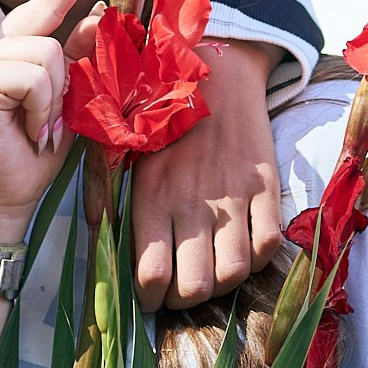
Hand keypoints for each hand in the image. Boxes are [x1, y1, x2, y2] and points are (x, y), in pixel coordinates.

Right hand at [0, 0, 113, 242]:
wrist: (5, 195)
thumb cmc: (33, 148)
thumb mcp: (65, 97)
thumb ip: (77, 57)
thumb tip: (97, 13)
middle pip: (43, 2)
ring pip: (50, 50)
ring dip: (57, 93)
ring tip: (41, 123)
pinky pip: (36, 74)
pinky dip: (44, 106)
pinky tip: (30, 128)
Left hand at [129, 40, 283, 308]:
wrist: (215, 67)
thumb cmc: (159, 110)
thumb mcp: (121, 147)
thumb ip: (104, 194)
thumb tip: (98, 239)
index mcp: (152, 194)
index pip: (150, 275)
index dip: (149, 299)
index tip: (149, 297)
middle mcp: (193, 202)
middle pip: (194, 287)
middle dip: (184, 300)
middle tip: (179, 290)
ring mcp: (234, 196)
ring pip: (234, 274)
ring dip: (221, 284)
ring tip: (209, 273)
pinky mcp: (265, 186)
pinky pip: (269, 246)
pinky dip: (257, 258)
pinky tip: (240, 247)